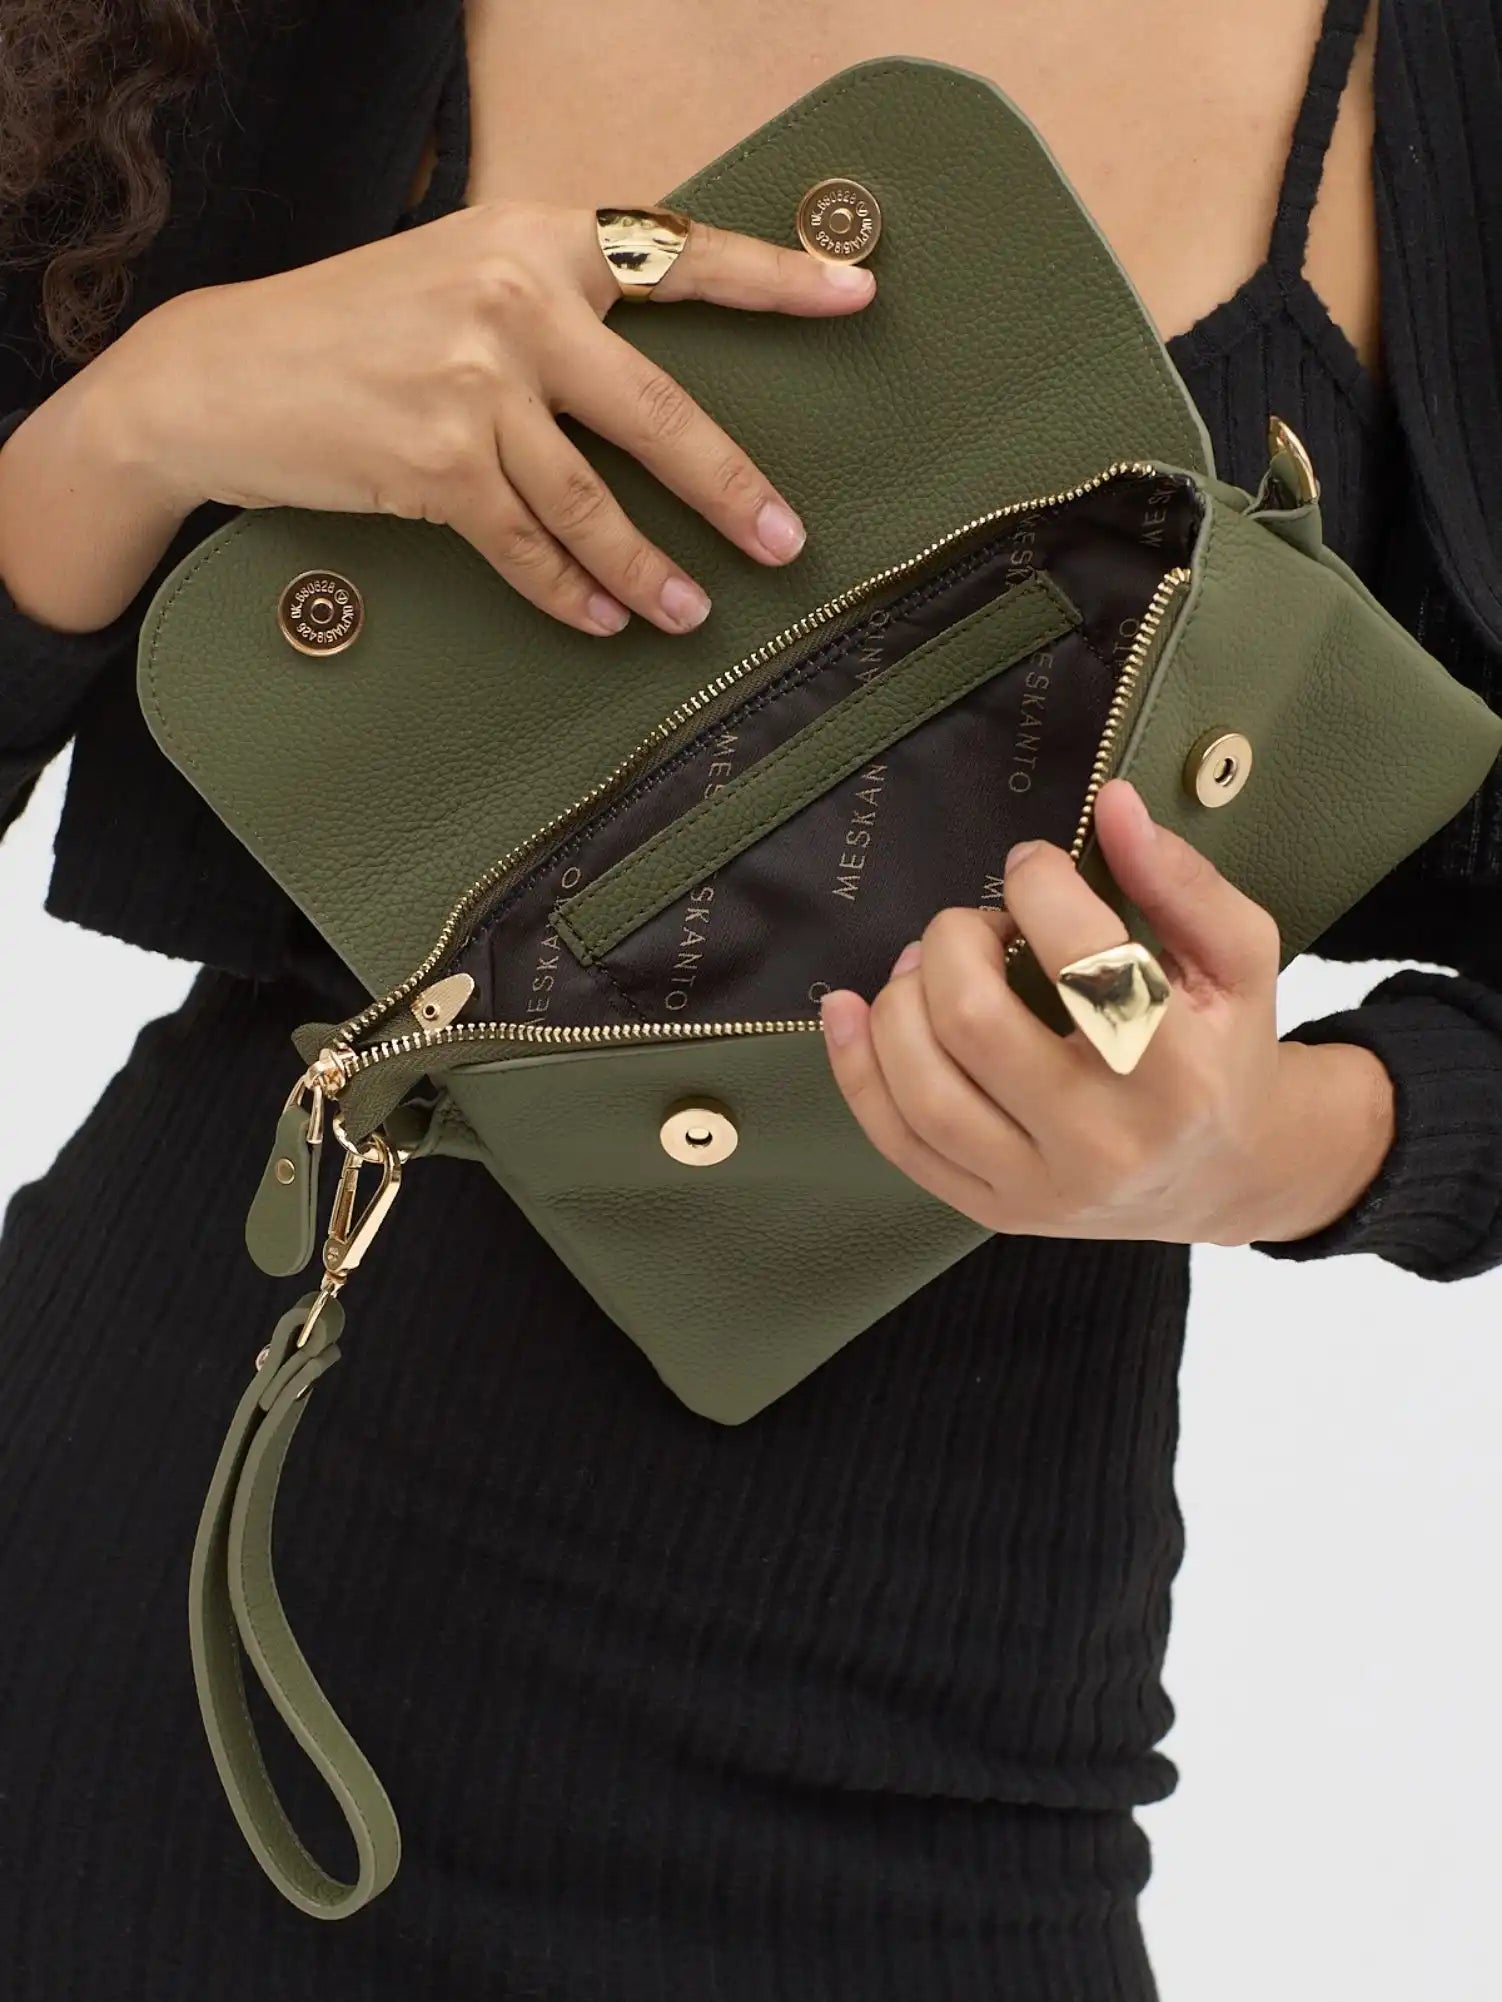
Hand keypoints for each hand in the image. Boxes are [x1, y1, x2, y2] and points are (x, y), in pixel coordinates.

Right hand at [98, 200, 874, 635]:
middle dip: (729, 489)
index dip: (773, 278)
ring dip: (649, 569)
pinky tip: (601, 621)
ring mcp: (471, 384)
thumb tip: (649, 377)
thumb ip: (551, 306)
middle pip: (657, 412)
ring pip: (593, 500)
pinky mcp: (434, 464)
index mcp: (535, 240)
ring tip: (694, 616)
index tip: (856, 296)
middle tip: (787, 543)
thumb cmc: (352, 328)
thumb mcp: (457, 275)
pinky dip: (568, 591)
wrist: (219, 373)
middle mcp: (513, 302)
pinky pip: (526, 546)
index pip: (676, 256)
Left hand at [820, 779, 1396, 1246]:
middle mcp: (1105, 1143)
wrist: (1224, 1173)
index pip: (1082, 960)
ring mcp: (1041, 1188)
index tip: (1030, 866)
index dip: (1037, 886)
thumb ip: (1182, 879)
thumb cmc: (1224, 1048)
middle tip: (976, 923)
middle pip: (975, 1022)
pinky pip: (898, 1141)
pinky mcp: (994, 1210)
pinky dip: (857, 1068)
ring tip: (924, 966)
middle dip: (954, 941)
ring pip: (924, 1089)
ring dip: (900, 1002)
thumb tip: (1112, 805)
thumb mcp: (1239, 959)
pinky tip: (852, 1012)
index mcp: (1177, 1074)